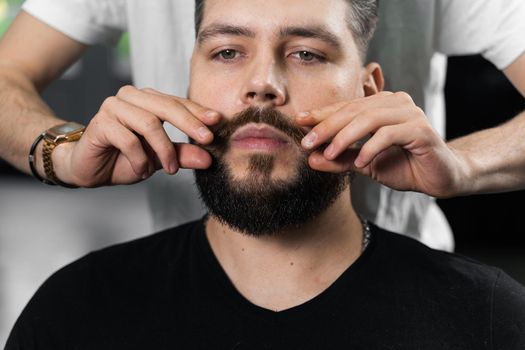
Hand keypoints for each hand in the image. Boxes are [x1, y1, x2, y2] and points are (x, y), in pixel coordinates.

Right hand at [53, 86, 220, 186]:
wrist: (89, 169)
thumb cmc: (124, 158)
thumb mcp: (160, 159)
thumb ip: (182, 155)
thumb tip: (209, 158)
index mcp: (148, 101)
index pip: (177, 102)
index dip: (198, 112)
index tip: (218, 122)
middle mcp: (131, 98)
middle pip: (166, 106)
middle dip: (189, 123)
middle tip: (206, 141)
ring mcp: (114, 107)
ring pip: (149, 122)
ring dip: (163, 149)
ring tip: (169, 169)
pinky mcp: (100, 123)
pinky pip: (128, 139)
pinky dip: (140, 158)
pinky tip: (142, 170)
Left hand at [296, 91, 468, 197]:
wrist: (439, 178)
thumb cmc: (403, 166)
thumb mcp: (365, 164)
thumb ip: (341, 159)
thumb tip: (311, 159)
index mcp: (380, 105)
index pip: (346, 107)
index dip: (322, 114)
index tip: (298, 122)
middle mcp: (395, 103)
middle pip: (354, 110)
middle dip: (327, 126)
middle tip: (307, 142)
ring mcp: (409, 114)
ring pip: (369, 118)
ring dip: (346, 136)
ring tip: (330, 153)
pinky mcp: (420, 130)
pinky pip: (390, 134)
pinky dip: (372, 147)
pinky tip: (361, 162)